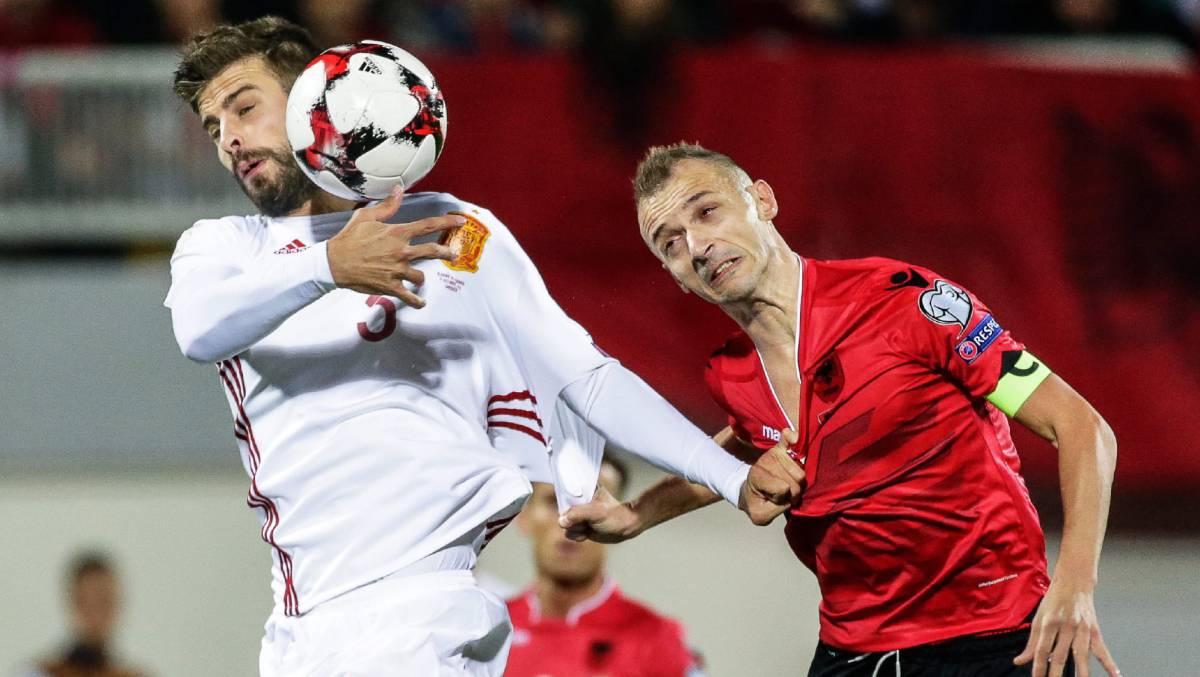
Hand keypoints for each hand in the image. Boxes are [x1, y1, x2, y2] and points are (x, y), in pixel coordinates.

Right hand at [326, 186, 463, 307]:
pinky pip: (409, 297)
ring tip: (419, 280)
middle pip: (432, 251)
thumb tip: (399, 190)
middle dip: (446, 253)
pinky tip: (421, 303)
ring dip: (421, 278)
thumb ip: (387, 206)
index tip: (460, 221)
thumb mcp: (367, 217)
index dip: (447, 221)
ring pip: (420, 277)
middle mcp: (401, 252)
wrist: (334, 262)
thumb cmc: (349, 237)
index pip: (428, 225)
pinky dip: (416, 301)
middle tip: (452, 254)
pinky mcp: (390, 287)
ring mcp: (397, 271)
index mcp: (397, 233)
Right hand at [558, 485, 643, 543]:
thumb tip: (561, 521)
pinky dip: (577, 536)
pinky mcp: (580, 526)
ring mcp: (579, 515)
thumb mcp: (596, 512)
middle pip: (563, 512)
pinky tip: (587, 534)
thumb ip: (577, 514)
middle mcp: (579, 502)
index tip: (577, 514)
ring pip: (565, 525)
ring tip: (588, 528)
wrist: (626, 529)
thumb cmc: (615, 516)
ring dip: (576, 530)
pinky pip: (569, 533)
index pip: (565, 495)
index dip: (566, 506)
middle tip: (586, 523)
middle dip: (573, 521)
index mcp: (583, 491)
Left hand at [739, 430, 803, 524]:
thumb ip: (773, 508)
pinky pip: (787, 438)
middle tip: (781, 494)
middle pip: (797, 481)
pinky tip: (793, 438)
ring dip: (797, 481)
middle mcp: (765, 464)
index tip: (774, 502)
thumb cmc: (757, 504)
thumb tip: (785, 488)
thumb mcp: (761, 515)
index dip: (783, 500)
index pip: (783, 489)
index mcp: (757, 479)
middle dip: (793, 492)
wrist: (750, 491)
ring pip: (801, 471)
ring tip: (784, 484)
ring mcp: (773, 456)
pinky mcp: (779, 449)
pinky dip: (791, 436)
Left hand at [1014, 578, 1118, 676]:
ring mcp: (1082, 629)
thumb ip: (1032, 642)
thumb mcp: (1039, 618)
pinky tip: (1115, 675)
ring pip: (1081, 655)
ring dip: (1081, 672)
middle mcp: (1066, 627)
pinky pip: (1102, 650)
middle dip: (1056, 673)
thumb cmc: (1054, 600)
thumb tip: (1021, 661)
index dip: (1038, 666)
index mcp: (1049, 623)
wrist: (1074, 583)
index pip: (1042, 650)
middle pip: (1060, 655)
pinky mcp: (1094, 631)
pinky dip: (1109, 663)